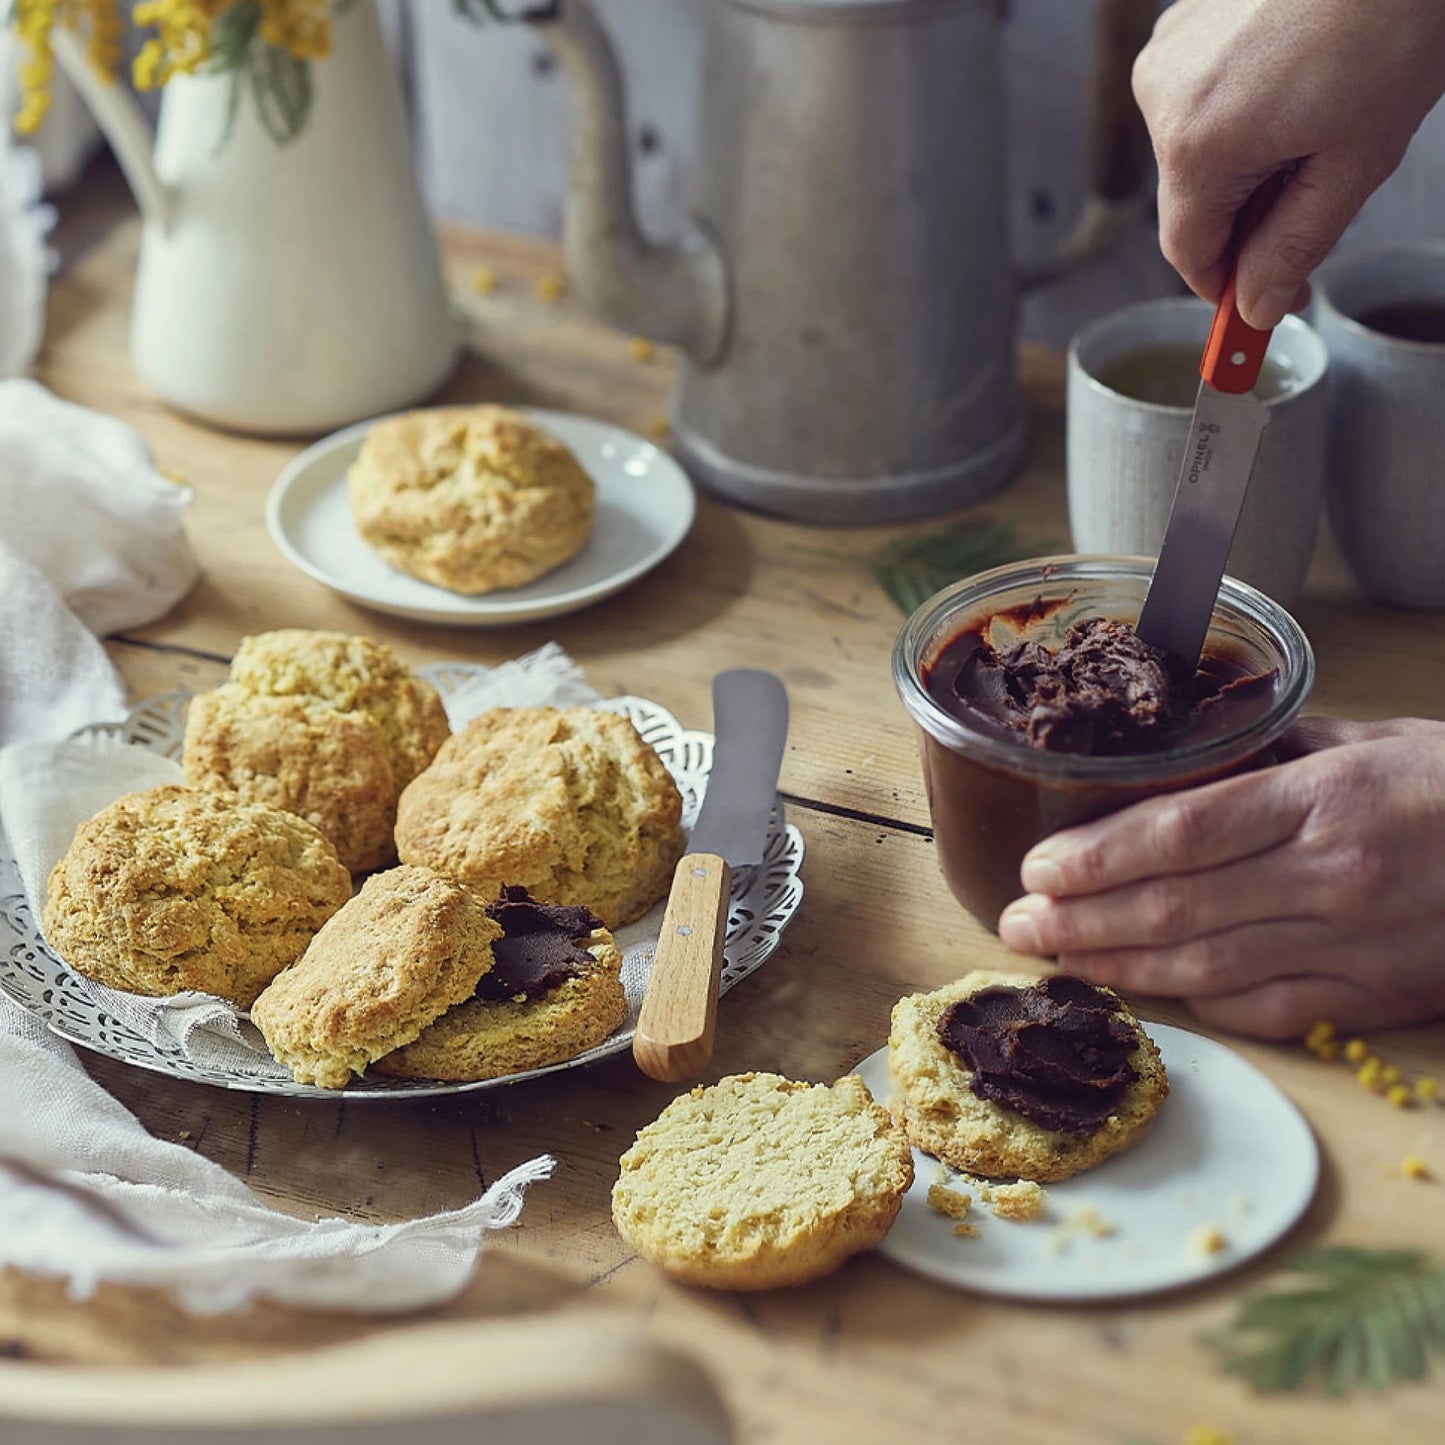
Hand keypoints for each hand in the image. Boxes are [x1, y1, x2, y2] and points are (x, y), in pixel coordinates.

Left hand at [996, 718, 1444, 1037]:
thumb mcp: (1376, 739)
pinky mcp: (1376, 997)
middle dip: (1079, 921)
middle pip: (1173, 907)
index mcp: (1324, 799)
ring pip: (1205, 965)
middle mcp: (1331, 876)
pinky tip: (1145, 991)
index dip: (1096, 856)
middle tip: (1015, 928)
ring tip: (1054, 962)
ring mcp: (1354, 945)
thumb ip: (1278, 753)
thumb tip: (1195, 757)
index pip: (1180, 834)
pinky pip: (1266, 1009)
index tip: (1035, 870)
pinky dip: (1198, 1003)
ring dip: (1117, 967)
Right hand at [1133, 0, 1444, 328]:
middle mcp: (1163, 98)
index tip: (1258, 315)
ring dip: (1247, 162)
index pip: (1190, 253)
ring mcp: (1169, 55)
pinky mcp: (1184, 26)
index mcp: (1196, 145)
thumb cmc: (1390, 18)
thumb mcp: (1355, 159)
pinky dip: (1242, 114)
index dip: (1227, 290)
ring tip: (1318, 122)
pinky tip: (1297, 88)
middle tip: (1315, 203)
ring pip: (1196, 151)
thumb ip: (1294, 246)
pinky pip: (1200, 101)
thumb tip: (1255, 307)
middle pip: (1192, 201)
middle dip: (1247, 218)